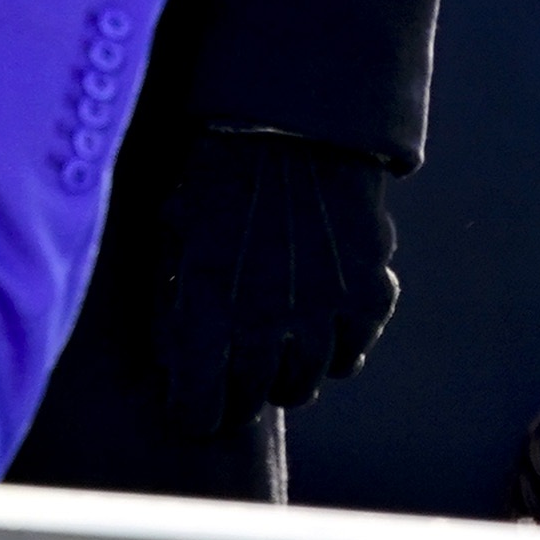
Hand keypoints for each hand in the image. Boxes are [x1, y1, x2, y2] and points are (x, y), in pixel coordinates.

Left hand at [154, 129, 400, 439]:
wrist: (290, 125)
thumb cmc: (217, 175)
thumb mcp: (174, 234)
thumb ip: (173, 300)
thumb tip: (172, 359)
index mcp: (205, 307)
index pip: (198, 405)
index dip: (194, 414)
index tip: (194, 411)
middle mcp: (262, 320)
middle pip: (252, 400)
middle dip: (238, 399)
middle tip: (235, 387)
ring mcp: (319, 311)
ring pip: (304, 383)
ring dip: (288, 375)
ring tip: (280, 357)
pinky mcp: (367, 294)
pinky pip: (353, 349)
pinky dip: (339, 346)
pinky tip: (323, 326)